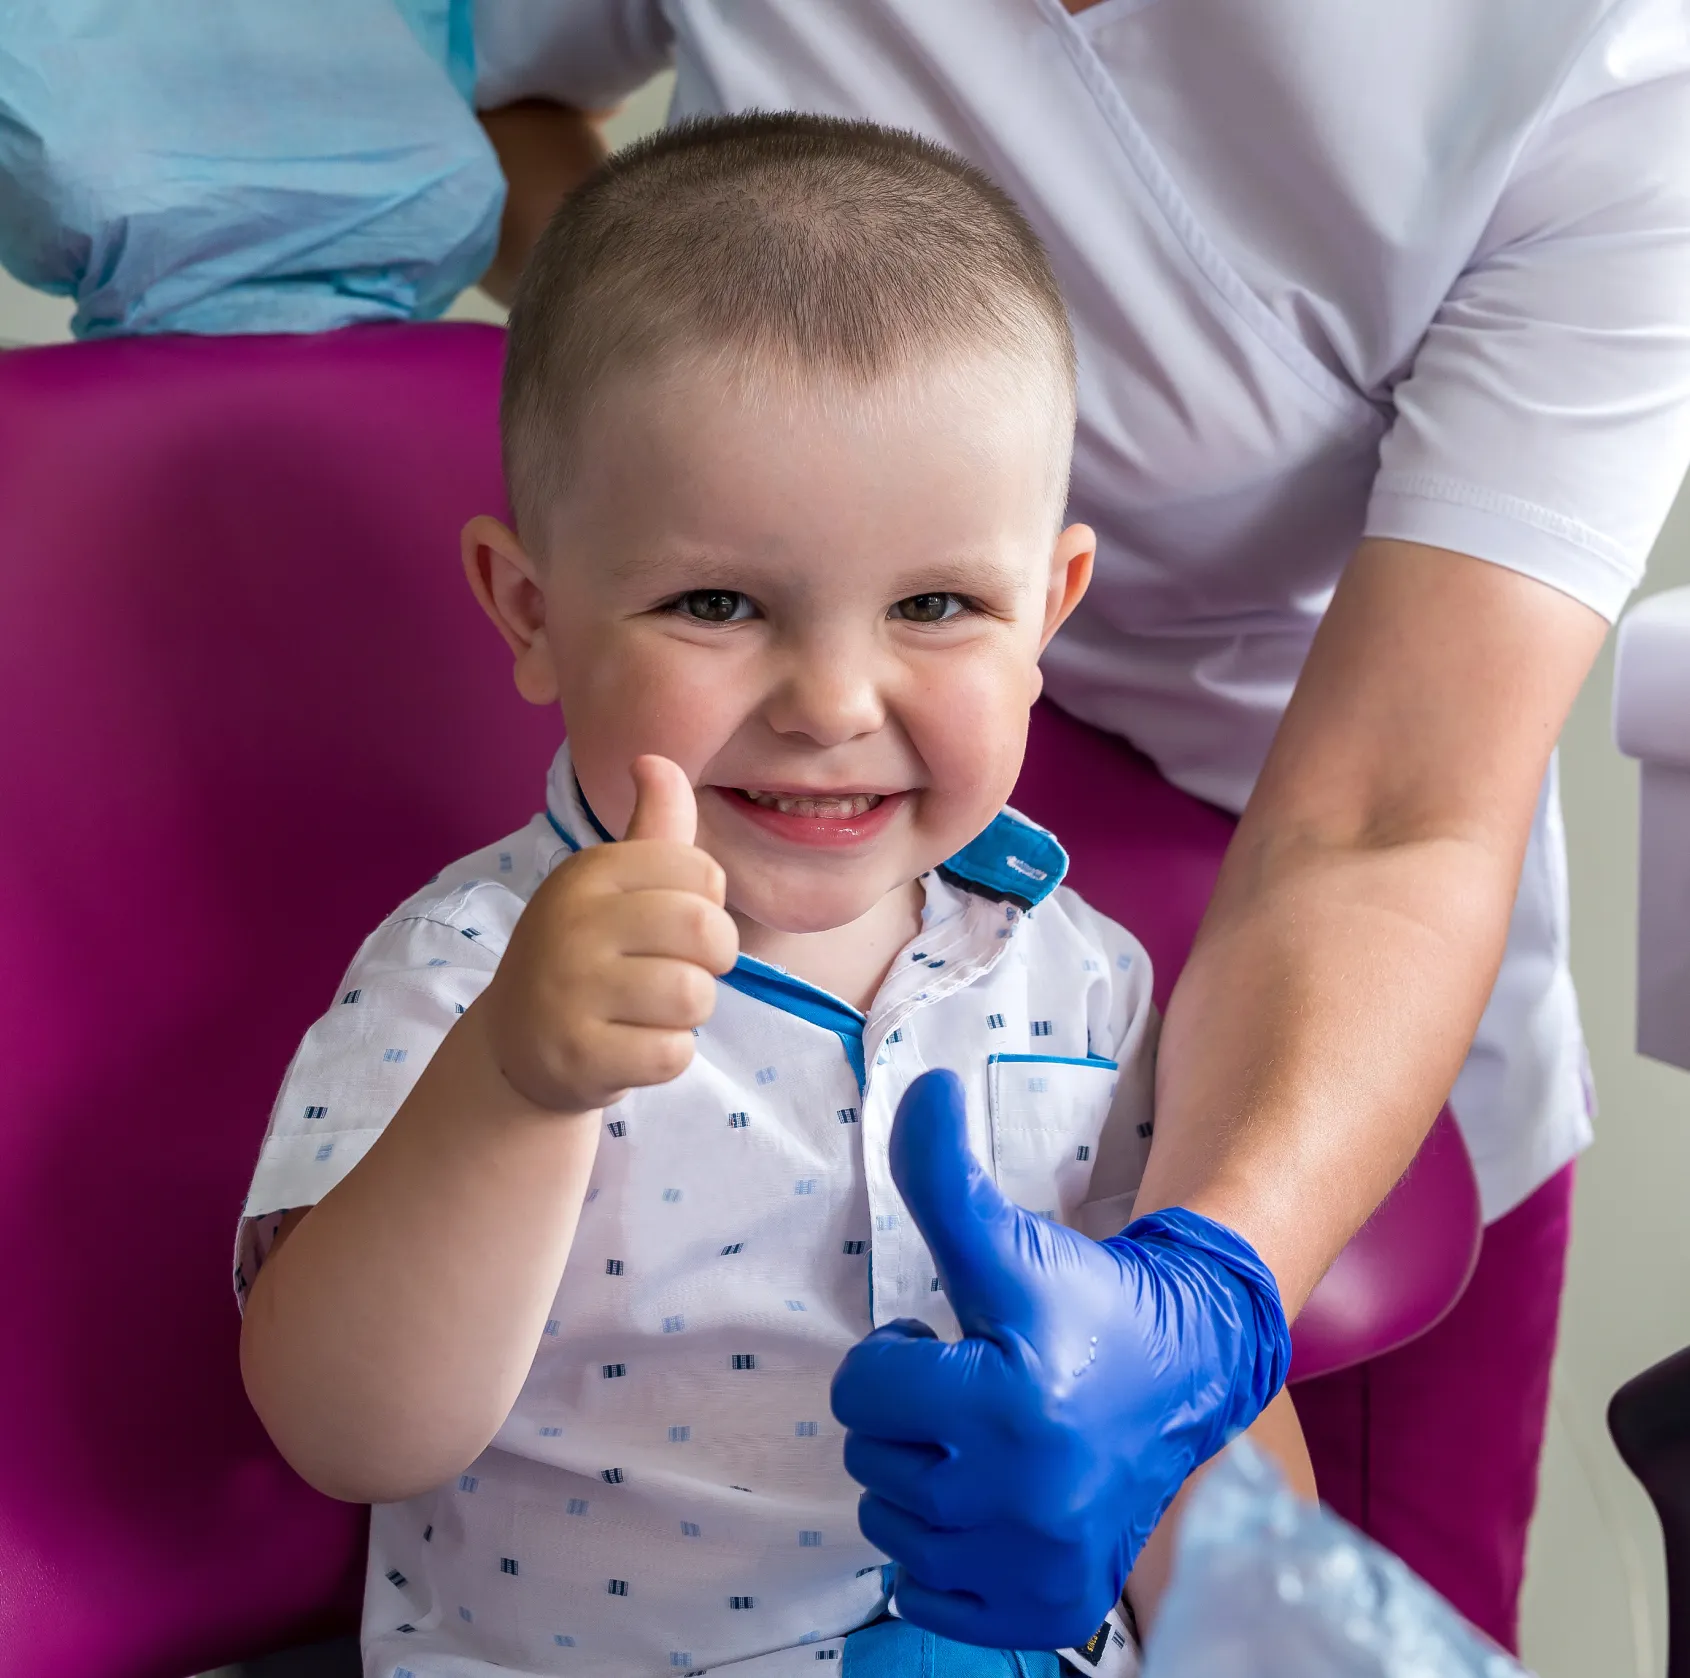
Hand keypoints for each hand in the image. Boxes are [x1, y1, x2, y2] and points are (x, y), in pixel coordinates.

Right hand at [483, 755, 738, 1112]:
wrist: (519, 1045)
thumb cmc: (590, 952)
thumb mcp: (615, 884)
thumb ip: (654, 827)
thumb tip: (655, 760)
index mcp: (589, 873)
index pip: (702, 872)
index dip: (709, 902)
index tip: (675, 921)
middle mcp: (572, 924)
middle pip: (705, 929)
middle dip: (714, 957)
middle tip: (682, 968)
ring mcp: (569, 993)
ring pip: (694, 995)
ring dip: (689, 1011)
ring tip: (652, 1009)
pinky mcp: (577, 1056)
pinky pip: (673, 1054)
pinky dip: (668, 1057)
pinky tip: (633, 1046)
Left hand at [830, 1070, 1290, 1650]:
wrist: (1189, 1372)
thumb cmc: (1088, 1301)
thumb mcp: (1009, 1240)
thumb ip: (944, 1174)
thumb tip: (919, 1087)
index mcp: (1006, 1404)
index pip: (862, 1393)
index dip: (895, 1358)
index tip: (944, 1343)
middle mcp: (1021, 1500)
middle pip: (872, 1463)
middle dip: (906, 1420)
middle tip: (966, 1390)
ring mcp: (1035, 1565)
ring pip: (893, 1530)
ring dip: (919, 1483)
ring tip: (980, 1442)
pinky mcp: (1049, 1608)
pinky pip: (928, 1595)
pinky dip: (945, 1556)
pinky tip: (991, 1503)